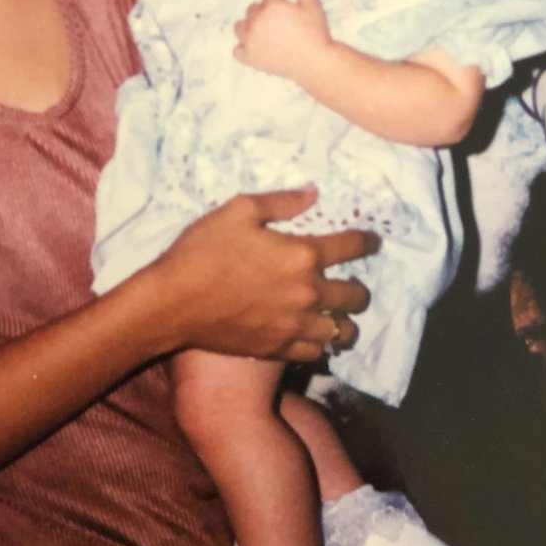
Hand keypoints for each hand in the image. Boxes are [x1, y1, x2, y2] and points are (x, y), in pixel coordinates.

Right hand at [153, 187, 374, 363]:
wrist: (174, 302)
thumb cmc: (202, 250)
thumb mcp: (238, 210)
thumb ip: (281, 202)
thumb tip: (313, 193)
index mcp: (302, 254)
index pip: (352, 247)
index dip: (367, 242)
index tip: (371, 242)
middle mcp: (308, 292)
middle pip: (355, 295)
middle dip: (360, 287)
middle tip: (353, 282)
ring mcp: (295, 325)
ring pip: (342, 331)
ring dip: (345, 321)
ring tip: (338, 315)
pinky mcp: (278, 348)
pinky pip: (316, 352)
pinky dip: (320, 344)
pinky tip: (313, 335)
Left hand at [233, 0, 330, 77]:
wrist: (315, 62)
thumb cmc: (315, 32)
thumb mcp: (312, 6)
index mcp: (271, 6)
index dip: (279, 0)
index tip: (288, 9)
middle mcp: (256, 22)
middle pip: (252, 9)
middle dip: (264, 12)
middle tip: (278, 23)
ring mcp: (250, 41)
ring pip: (240, 27)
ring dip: (249, 27)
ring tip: (264, 33)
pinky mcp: (249, 58)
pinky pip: (237, 51)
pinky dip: (244, 49)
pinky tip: (256, 49)